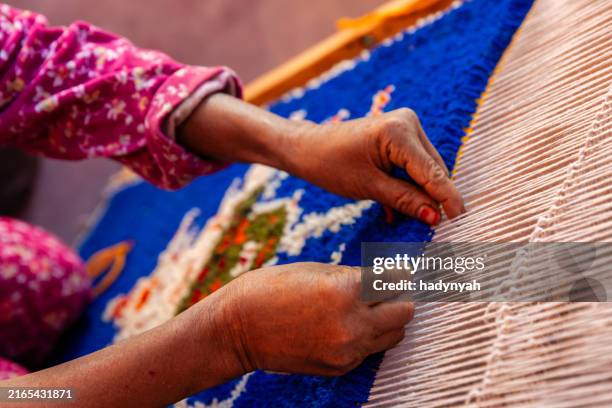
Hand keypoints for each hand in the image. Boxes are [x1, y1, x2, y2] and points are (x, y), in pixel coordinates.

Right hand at [209, 262, 412, 375]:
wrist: (237, 329)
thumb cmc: (271, 288)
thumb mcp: (315, 269)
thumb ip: (353, 276)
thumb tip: (383, 279)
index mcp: (345, 290)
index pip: (395, 280)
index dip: (399, 272)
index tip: (400, 269)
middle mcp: (352, 324)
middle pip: (405, 312)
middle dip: (401, 297)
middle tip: (389, 288)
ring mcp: (347, 350)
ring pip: (393, 335)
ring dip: (388, 319)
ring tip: (370, 307)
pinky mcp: (340, 367)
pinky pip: (370, 350)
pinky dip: (367, 336)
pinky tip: (346, 324)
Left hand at [283, 109, 464, 223]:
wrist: (307, 148)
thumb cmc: (330, 165)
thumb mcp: (369, 187)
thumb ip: (405, 200)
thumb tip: (436, 216)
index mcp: (399, 132)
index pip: (432, 172)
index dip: (447, 198)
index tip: (461, 219)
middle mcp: (407, 123)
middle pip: (433, 170)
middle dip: (432, 198)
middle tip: (433, 228)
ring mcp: (404, 127)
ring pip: (425, 169)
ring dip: (419, 194)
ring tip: (408, 219)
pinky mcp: (398, 136)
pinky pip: (413, 165)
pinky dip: (408, 187)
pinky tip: (396, 211)